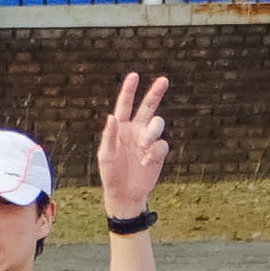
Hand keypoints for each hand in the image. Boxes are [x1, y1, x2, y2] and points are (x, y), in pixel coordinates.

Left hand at [96, 72, 171, 217]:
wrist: (125, 194)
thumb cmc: (111, 174)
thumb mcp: (105, 156)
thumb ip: (109, 136)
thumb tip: (111, 116)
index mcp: (121, 128)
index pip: (125, 105)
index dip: (129, 90)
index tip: (134, 76)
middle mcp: (136, 130)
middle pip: (148, 107)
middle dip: (155, 93)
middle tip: (164, 80)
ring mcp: (148, 141)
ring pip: (157, 124)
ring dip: (152, 132)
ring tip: (144, 146)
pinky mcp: (157, 153)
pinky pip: (161, 145)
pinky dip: (154, 151)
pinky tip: (145, 162)